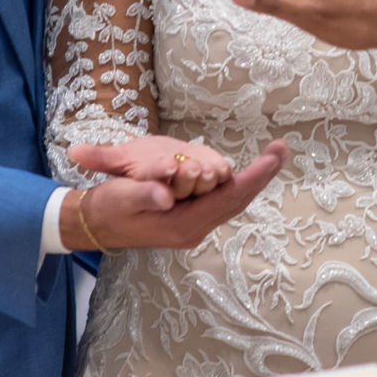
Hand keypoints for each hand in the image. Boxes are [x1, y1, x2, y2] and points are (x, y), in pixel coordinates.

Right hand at [67, 140, 289, 251]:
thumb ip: (143, 195)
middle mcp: (195, 229)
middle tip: (283, 148)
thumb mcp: (120, 198)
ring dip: (254, 178)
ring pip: (232, 200)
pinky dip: (238, 183)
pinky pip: (221, 200)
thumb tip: (166, 194)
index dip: (254, 177)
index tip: (274, 156)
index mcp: (183, 225)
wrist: (93, 226)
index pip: (228, 199)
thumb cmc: (106, 209)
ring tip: (275, 152)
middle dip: (262, 174)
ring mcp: (194, 226)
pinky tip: (249, 169)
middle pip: (237, 200)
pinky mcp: (190, 219)